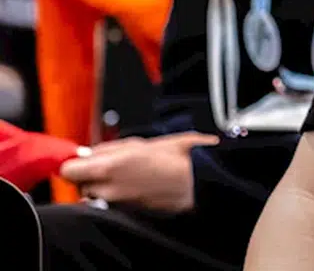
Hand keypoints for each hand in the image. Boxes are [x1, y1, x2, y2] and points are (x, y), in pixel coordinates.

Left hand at [58, 132, 219, 213]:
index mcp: (111, 166)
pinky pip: (110, 206)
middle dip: (90, 176)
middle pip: (79, 185)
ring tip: (126, 178)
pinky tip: (135, 189)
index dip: (75, 164)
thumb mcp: (143, 142)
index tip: (82, 161)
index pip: (68, 170)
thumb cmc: (180, 158)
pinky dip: (116, 199)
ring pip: (94, 197)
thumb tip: (88, 153)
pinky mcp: (128, 215)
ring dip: (102, 188)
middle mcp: (109, 189)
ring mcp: (118, 205)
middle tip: (111, 167)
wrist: (202, 184)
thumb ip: (109, 149)